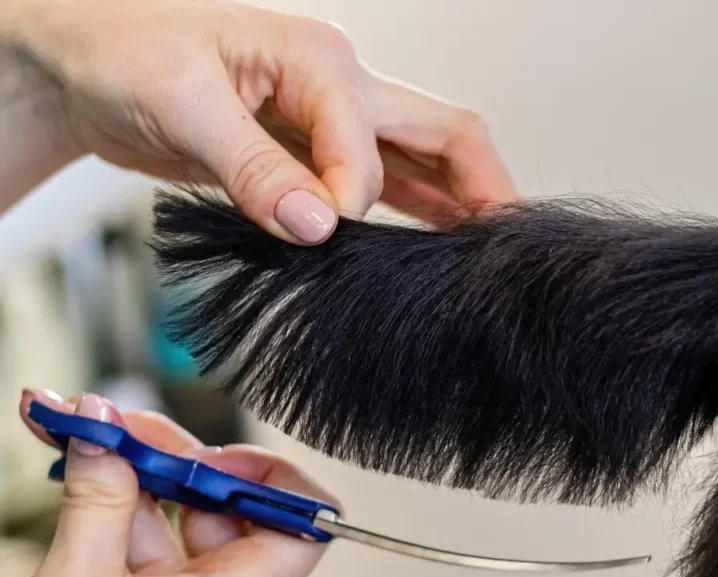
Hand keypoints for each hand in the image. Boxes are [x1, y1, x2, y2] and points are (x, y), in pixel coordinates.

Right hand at [0, 389, 334, 576]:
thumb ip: (97, 502)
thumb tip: (105, 429)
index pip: (304, 526)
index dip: (270, 477)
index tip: (209, 452)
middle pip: (229, 511)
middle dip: (169, 460)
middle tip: (109, 425)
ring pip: (185, 527)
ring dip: (134, 483)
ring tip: (80, 440)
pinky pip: (160, 558)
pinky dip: (121, 521)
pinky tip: (86, 485)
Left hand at [2, 0, 517, 241]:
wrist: (83, 66)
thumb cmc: (123, 55)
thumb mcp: (183, 106)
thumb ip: (255, 168)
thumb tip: (317, 223)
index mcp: (316, 60)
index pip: (366, 139)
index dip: (354, 195)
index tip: (327, 233)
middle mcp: (337, 87)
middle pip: (440, 132)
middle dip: (480, 182)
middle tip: (508, 240)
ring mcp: (328, 122)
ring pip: (419, 162)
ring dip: (454, 204)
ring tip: (483, 254)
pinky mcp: (310, 154)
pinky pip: (381, 185)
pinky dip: (410, 214)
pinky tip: (430, 245)